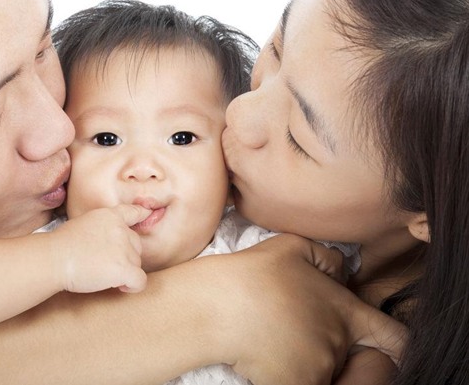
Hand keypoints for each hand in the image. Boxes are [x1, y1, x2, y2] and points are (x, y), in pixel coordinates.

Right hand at [52, 204, 151, 293]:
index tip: (147, 214)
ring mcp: (124, 249)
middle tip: (107, 264)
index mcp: (110, 216)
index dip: (142, 213)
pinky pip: (140, 281)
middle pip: (137, 245)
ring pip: (137, 264)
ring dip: (125, 271)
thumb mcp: (83, 224)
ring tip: (105, 275)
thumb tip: (106, 243)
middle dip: (126, 256)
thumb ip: (100, 228)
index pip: (133, 212)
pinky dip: (133, 286)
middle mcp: (121, 230)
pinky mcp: (124, 268)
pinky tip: (120, 286)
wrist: (54, 258)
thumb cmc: (61, 245)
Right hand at [202, 234, 405, 384]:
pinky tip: (265, 360)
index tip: (388, 352)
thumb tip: (343, 272)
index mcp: (345, 311)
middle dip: (329, 351)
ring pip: (322, 373)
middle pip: (349, 359)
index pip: (395, 338)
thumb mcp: (292, 247)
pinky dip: (286, 375)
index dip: (396, 347)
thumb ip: (327, 259)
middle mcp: (339, 342)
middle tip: (295, 336)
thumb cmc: (252, 274)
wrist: (220, 305)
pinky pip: (301, 383)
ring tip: (273, 343)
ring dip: (305, 363)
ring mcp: (319, 367)